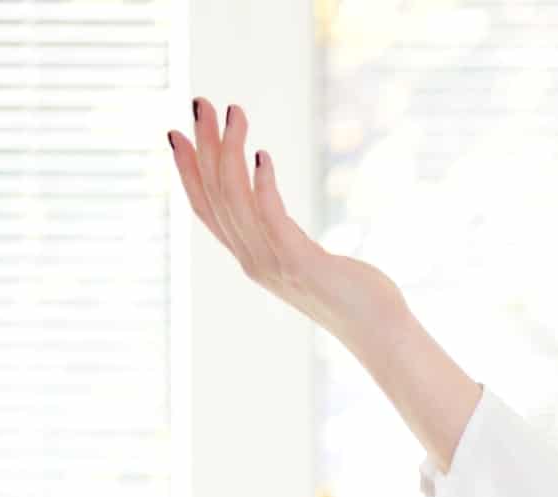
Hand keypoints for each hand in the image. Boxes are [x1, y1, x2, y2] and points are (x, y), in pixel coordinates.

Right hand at [169, 96, 405, 338]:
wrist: (381, 330)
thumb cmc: (354, 294)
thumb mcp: (307, 261)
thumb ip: (284, 239)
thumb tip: (274, 212)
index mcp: (252, 258)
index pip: (206, 210)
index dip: (188, 172)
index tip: (177, 133)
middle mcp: (254, 261)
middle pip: (215, 195)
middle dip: (204, 146)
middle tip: (200, 104)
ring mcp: (273, 263)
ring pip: (236, 199)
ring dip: (229, 152)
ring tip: (234, 114)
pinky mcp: (299, 263)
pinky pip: (270, 217)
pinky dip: (262, 184)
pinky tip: (263, 156)